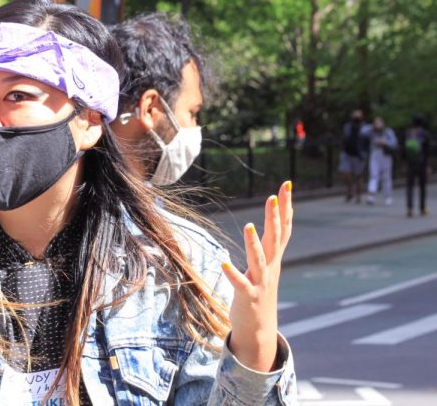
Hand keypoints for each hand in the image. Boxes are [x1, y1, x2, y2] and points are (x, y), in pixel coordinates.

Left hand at [221, 180, 293, 371]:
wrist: (258, 327)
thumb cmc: (259, 289)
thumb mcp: (268, 263)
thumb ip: (271, 241)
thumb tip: (279, 217)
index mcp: (274, 257)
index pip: (283, 227)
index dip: (286, 207)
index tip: (287, 184)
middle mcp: (270, 267)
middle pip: (275, 239)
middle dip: (275, 218)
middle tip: (273, 196)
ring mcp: (260, 282)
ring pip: (258, 260)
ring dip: (253, 243)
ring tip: (249, 226)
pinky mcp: (247, 296)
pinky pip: (239, 284)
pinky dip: (232, 274)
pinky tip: (223, 264)